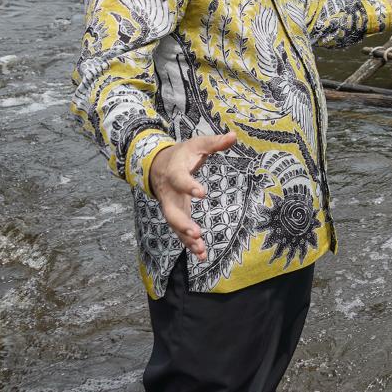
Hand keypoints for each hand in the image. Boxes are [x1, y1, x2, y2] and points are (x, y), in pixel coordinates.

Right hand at [149, 131, 236, 259]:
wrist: (158, 164)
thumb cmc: (182, 154)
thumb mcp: (197, 144)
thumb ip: (214, 142)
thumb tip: (233, 136)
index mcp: (174, 172)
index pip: (179, 180)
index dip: (189, 186)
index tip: (202, 193)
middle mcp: (169, 193)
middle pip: (171, 211)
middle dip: (182, 223)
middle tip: (196, 233)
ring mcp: (170, 206)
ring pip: (175, 225)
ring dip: (186, 239)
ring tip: (201, 249)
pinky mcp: (176, 214)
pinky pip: (179, 231)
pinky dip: (189, 243)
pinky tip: (201, 255)